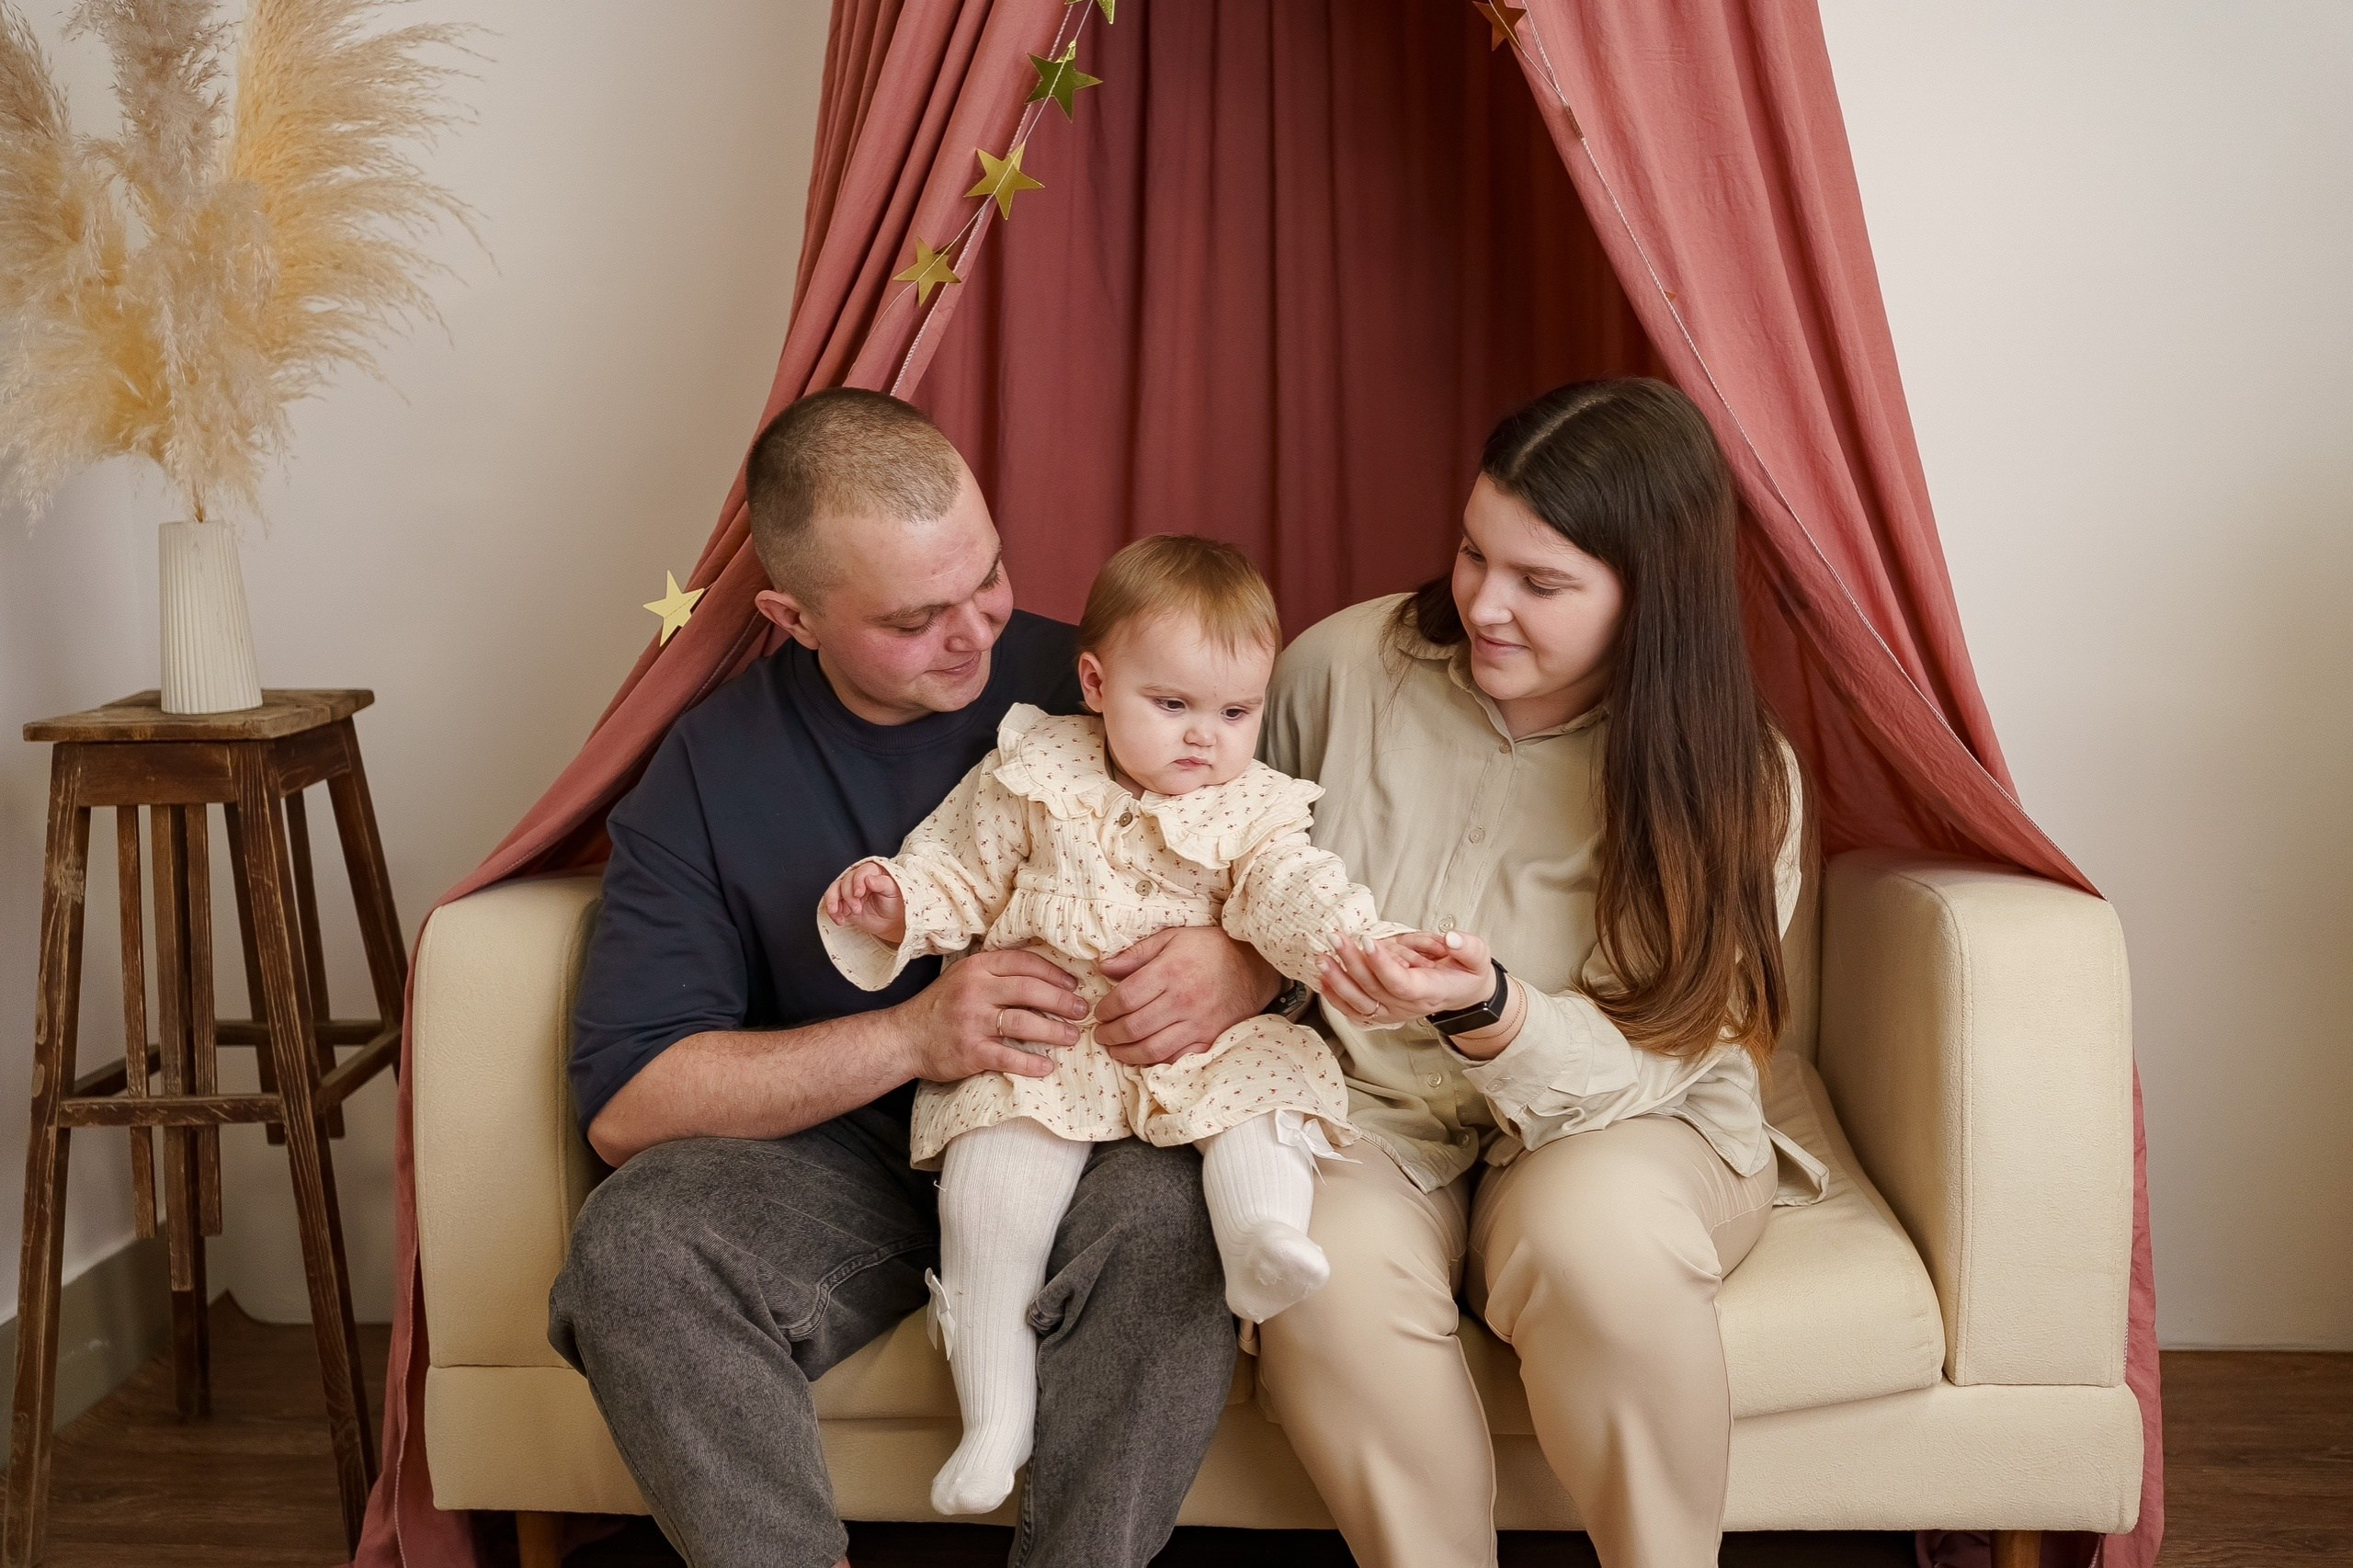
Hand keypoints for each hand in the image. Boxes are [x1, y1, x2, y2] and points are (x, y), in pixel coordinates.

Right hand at [823, 862, 905, 945]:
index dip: (857, 881)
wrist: (893, 921)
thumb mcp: (894, 891)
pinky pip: (832, 904)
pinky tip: (840, 921)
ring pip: (834, 890)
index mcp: (873, 872)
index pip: (861, 872)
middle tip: (857, 909)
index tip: (859, 893)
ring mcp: (850, 891)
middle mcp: (859, 879)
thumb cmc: (896, 902)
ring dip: (833, 902)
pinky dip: (833, 913)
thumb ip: (882, 883)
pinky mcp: (844, 904)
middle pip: (846, 881)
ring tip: (840, 914)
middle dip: (848, 896)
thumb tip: (868, 878)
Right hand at [893, 949, 1089, 1082]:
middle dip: (1062, 1001)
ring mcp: (972, 1021)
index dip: (1054, 973)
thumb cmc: (942, 1007)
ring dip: (1054, 1031)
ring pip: (1023, 1022)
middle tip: (1082, 1010)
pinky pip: (1008, 1056)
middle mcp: (975, 990)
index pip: (1024, 963)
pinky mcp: (970, 1051)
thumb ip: (996, 973)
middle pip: (1029, 990)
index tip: (1073, 984)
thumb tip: (1044, 975)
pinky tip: (1047, 1067)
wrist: (905, 1038)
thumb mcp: (964, 978)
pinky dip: (1031, 1063)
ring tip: (1072, 1036)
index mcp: (977, 968)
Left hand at [1093, 925, 1281, 1066]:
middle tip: (1101, 1034)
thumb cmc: (1210, 949)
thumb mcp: (1172, 938)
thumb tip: (1105, 968)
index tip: (1100, 1012)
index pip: (1126, 998)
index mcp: (1170, 971)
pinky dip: (1155, 1062)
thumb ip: (1136, 953)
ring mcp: (1198, 1023)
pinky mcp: (1210, 1039)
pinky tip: (1143, 1056)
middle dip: (1110, 1034)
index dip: (1106, 1009)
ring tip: (1116, 1049)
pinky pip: (1176, 1058)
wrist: (1255, 966)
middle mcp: (1183, 1000)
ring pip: (1152, 1049)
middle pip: (1134, 1026)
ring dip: (1127, 1053)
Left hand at [1317, 930, 1495, 1028]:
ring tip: (1322, 957)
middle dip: (1351, 962)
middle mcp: (1408, 1007)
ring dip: (1338, 981)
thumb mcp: (1478, 957)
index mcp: (1430, 991)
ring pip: (1359, 1002)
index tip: (1367, 941)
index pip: (1401, 983)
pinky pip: (1354, 1011)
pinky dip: (1336, 997)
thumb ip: (1468, 947)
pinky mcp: (1383, 1013)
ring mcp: (1393, 1012)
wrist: (1464, 995)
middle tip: (1335, 937)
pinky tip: (1322, 979)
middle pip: (1373, 989)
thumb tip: (1451, 938)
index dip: (1382, 964)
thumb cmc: (1467, 973)